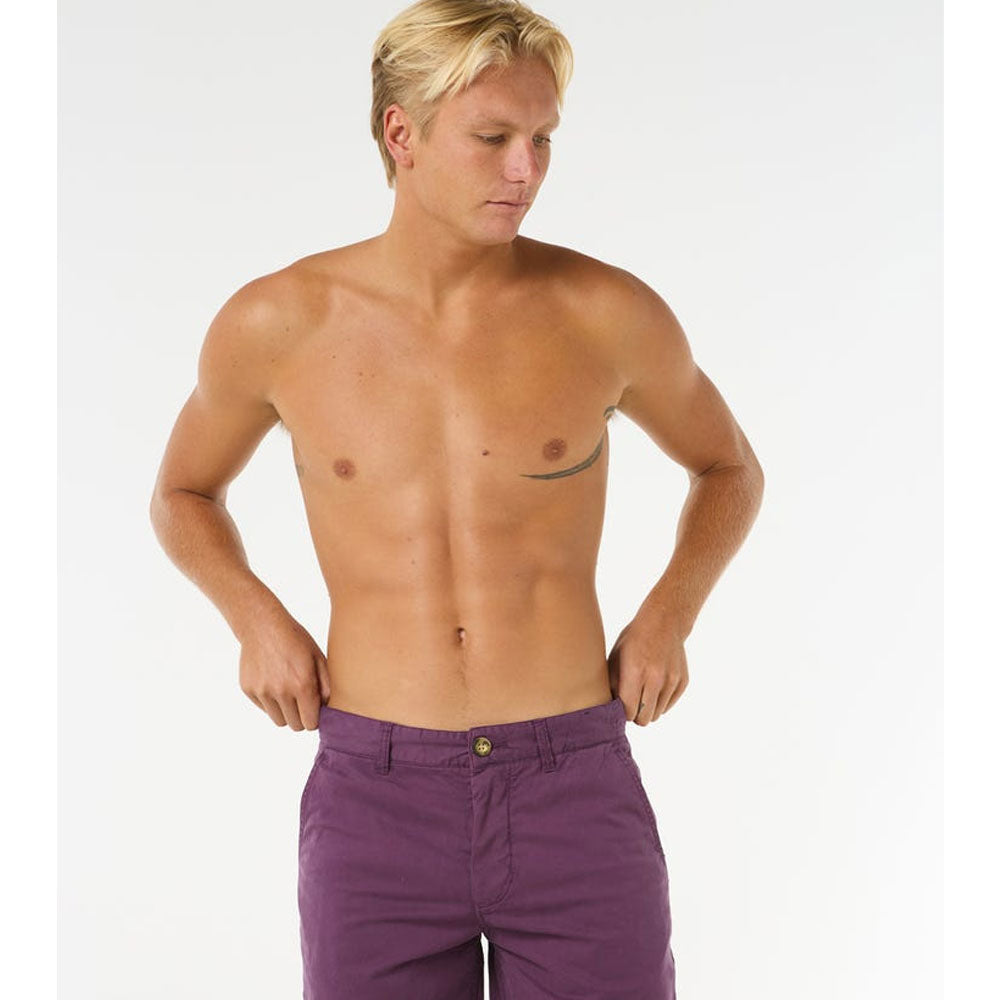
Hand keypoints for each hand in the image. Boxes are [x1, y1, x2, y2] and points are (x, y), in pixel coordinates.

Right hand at [237, 608, 330, 730]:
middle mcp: (281, 691)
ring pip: (278, 720)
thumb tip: (328, 708)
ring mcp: (262, 692)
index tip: (315, 710)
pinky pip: (264, 708)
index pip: (310, 723)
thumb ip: (326, 685)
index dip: (314, 719)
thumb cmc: (295, 639)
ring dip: (286, 712)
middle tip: (302, 702)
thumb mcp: (318, 656)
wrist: (262, 625)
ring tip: (288, 692)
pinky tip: (273, 682)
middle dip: (301, 717)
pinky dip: (270, 702)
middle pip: (295, 725)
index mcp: (303, 684)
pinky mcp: (249, 690)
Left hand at [606, 606, 688, 725]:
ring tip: (643, 691)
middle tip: (631, 703)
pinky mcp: (683, 682)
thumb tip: (609, 709)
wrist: (664, 622)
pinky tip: (655, 685)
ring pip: (657, 714)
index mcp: (635, 671)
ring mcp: (672, 680)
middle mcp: (656, 678)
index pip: (628, 711)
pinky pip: (668, 706)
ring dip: (648, 708)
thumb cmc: (634, 640)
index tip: (620, 706)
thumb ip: (612, 684)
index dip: (622, 713)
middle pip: (644, 719)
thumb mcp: (615, 657)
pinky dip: (660, 701)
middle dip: (636, 715)